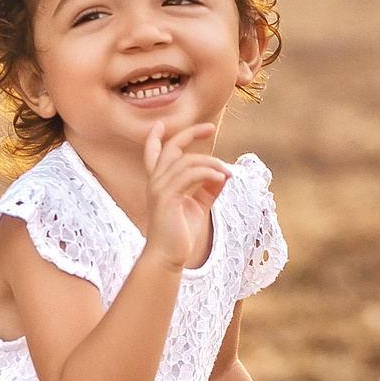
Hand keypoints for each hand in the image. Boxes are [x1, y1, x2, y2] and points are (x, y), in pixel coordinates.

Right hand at [140, 121, 228, 270]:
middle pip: (172, 148)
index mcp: (159, 183)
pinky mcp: (166, 197)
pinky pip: (189, 175)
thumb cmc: (181, 233)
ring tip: (226, 172)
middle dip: (190, 134)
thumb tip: (223, 173)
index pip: (153, 154)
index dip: (156, 137)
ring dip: (210, 163)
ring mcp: (159, 189)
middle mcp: (155, 182)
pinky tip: (220, 177)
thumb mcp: (199, 206)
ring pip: (186, 162)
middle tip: (210, 127)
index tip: (161, 124)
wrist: (169, 256)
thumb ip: (209, 188)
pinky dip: (207, 173)